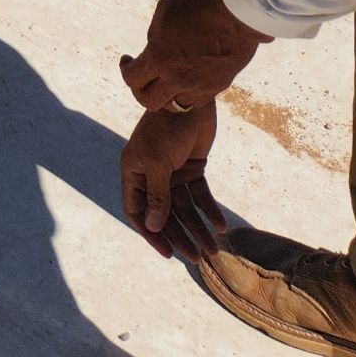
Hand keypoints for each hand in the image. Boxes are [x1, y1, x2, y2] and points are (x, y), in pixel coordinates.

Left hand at [120, 0, 266, 112]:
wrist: (239, 12)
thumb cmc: (200, 3)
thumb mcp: (165, 9)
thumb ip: (155, 33)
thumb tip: (153, 46)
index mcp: (160, 57)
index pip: (132, 79)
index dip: (125, 70)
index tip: (127, 61)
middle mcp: (178, 78)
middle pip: (150, 101)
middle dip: (141, 90)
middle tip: (143, 76)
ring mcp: (200, 86)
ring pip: (176, 104)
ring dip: (167, 93)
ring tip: (167, 77)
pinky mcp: (219, 86)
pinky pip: (198, 99)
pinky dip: (189, 93)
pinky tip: (188, 76)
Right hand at [121, 100, 225, 261]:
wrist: (188, 98)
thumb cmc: (165, 129)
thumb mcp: (158, 164)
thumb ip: (157, 196)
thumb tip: (152, 227)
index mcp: (134, 172)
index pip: (137, 211)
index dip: (150, 233)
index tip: (167, 253)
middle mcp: (151, 174)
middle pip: (164, 214)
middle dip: (180, 236)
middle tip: (197, 258)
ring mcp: (172, 172)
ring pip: (185, 208)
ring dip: (198, 228)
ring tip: (214, 249)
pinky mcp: (192, 167)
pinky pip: (200, 195)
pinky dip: (209, 210)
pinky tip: (221, 225)